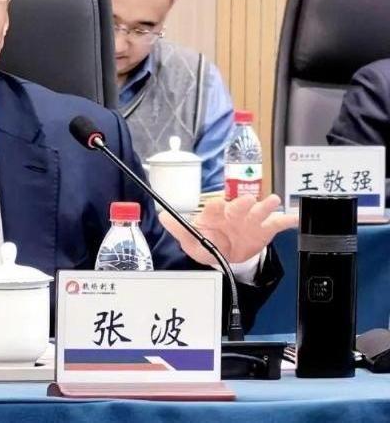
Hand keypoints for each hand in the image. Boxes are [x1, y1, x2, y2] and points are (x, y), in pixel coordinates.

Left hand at [159, 194, 297, 265]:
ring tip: (274, 200)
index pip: (215, 207)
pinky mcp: (264, 230)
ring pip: (259, 211)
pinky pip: (277, 224)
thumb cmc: (208, 242)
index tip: (219, 203)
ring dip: (266, 205)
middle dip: (243, 203)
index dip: (217, 205)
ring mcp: (250, 220)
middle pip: (239, 206)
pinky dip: (286, 220)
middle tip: (248, 200)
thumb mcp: (191, 239)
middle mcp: (234, 213)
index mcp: (215, 214)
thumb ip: (178, 229)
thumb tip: (161, 217)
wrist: (225, 255)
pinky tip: (294, 218)